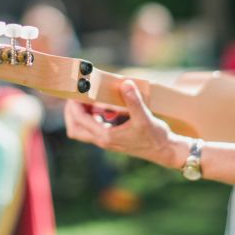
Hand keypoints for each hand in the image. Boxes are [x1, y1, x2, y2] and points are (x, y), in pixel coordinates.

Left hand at [64, 80, 189, 168]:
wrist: (164, 151)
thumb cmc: (155, 136)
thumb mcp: (145, 117)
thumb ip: (134, 101)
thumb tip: (125, 83)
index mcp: (106, 136)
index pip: (80, 120)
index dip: (74, 105)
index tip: (76, 91)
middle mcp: (103, 140)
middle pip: (74, 129)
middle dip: (70, 112)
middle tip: (75, 96)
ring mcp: (106, 141)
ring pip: (82, 131)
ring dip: (79, 115)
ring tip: (86, 99)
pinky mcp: (111, 139)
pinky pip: (93, 129)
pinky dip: (90, 117)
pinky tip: (101, 106)